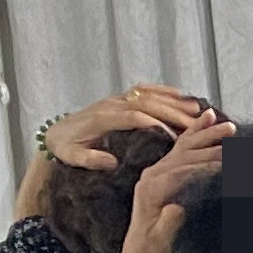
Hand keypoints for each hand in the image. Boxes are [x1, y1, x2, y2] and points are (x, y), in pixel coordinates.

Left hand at [49, 85, 212, 168]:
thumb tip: (111, 162)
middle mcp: (111, 104)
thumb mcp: (73, 157)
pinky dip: (163, 91)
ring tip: (197, 109)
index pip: (133, 117)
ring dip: (173, 100)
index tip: (175, 136)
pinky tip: (182, 95)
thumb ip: (91, 159)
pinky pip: (144, 90)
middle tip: (196, 123)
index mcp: (102, 118)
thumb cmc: (67, 148)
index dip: (155, 124)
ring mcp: (116, 98)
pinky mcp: (120, 98)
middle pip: (146, 103)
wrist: (56, 133)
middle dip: (172, 112)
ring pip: (148, 95)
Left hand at [122, 113, 231, 252]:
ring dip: (206, 132)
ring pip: (184, 145)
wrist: (142, 245)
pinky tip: (205, 118)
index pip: (182, 170)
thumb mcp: (159, 239)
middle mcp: (152, 173)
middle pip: (184, 152)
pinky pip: (180, 145)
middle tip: (232, 132)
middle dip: (209, 142)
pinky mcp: (163, 167)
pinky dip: (194, 131)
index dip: (205, 164)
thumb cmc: (154, 244)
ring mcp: (157, 168)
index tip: (227, 160)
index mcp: (151, 187)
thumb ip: (167, 224)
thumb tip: (175, 209)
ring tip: (226, 123)